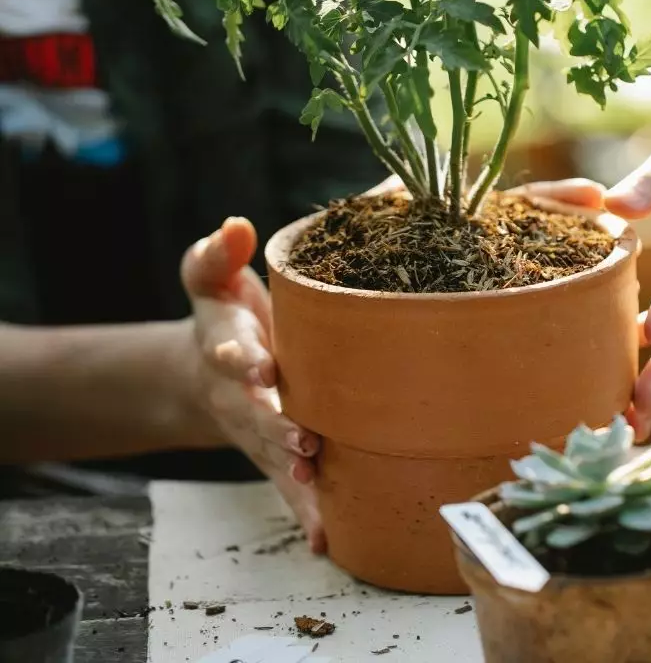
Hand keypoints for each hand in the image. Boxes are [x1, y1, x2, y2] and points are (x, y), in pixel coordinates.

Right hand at [180, 218, 325, 552]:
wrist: (211, 371)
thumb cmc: (225, 314)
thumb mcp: (209, 278)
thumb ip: (218, 254)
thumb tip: (236, 225)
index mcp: (228, 349)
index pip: (231, 351)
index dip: (241, 356)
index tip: (256, 362)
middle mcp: (241, 397)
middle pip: (255, 414)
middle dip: (276, 426)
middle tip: (301, 439)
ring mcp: (259, 432)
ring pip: (275, 458)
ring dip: (294, 475)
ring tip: (315, 488)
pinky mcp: (280, 455)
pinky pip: (293, 488)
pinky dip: (307, 513)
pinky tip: (325, 540)